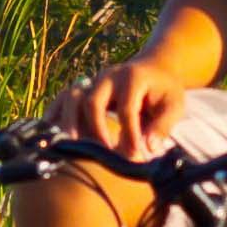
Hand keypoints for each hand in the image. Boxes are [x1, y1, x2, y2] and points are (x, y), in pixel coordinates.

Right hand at [64, 55, 193, 159]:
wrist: (153, 69)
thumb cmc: (164, 91)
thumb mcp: (174, 105)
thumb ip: (163, 125)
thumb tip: (148, 148)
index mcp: (131, 77)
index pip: (127, 109)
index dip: (129, 134)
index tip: (133, 157)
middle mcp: (107, 76)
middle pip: (92, 101)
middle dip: (96, 130)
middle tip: (104, 154)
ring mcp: (91, 81)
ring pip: (72, 98)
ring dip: (70, 123)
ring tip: (72, 147)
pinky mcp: (83, 88)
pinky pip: (63, 100)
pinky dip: (56, 115)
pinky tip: (52, 134)